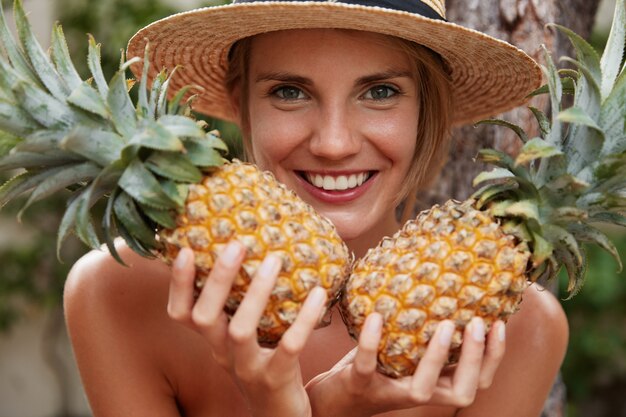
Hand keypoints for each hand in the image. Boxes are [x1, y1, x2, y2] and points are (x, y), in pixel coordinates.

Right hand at [168, 241, 327, 416]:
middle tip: (237, 245)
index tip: (186, 250)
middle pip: (204, 317)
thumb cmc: (264, 365)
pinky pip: (288, 346)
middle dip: (218, 279)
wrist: (280, 416)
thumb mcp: (244, 340)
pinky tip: (317, 293)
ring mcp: (247, 369)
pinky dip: (302, 319)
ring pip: (241, 330)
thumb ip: (240, 307)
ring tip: (274, 260)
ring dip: (256, 293)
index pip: (180, 313)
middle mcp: (222, 354)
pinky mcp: (276, 379)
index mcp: (212, 342)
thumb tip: (249, 255)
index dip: (178, 285)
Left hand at [306, 314, 505, 415]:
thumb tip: (444, 285)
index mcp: (435, 384)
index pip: (478, 380)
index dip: (493, 357)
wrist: (332, 395)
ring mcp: (390, 393)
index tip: (499, 322)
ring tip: (443, 325)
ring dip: (438, 358)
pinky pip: (368, 366)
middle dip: (476, 359)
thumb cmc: (374, 366)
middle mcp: (419, 394)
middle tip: (477, 323)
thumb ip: (423, 330)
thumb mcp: (404, 348)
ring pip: (424, 389)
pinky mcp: (360, 385)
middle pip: (464, 391)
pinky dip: (371, 341)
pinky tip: (376, 316)